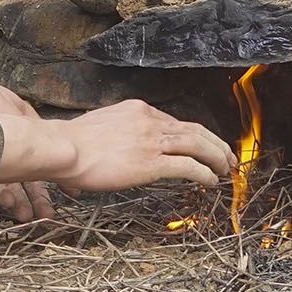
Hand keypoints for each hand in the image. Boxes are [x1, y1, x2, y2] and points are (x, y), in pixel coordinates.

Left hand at [0, 75, 56, 222]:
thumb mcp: (14, 107)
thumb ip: (32, 127)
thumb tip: (54, 145)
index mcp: (23, 127)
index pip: (45, 155)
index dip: (58, 172)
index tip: (70, 191)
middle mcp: (10, 144)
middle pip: (29, 173)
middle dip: (39, 195)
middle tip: (49, 213)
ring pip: (12, 182)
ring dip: (22, 200)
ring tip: (31, 217)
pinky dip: (4, 195)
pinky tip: (12, 206)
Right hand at [0, 99, 236, 194]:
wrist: (63, 148)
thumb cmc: (72, 144)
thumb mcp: (100, 126)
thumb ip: (117, 132)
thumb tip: (116, 148)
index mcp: (138, 110)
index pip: (175, 121)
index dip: (195, 134)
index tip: (204, 144)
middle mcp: (149, 120)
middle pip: (194, 129)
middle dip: (215, 144)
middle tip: (228, 157)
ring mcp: (151, 140)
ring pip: (196, 145)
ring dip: (216, 157)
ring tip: (226, 169)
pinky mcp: (150, 162)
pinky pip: (187, 167)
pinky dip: (203, 173)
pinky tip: (210, 182)